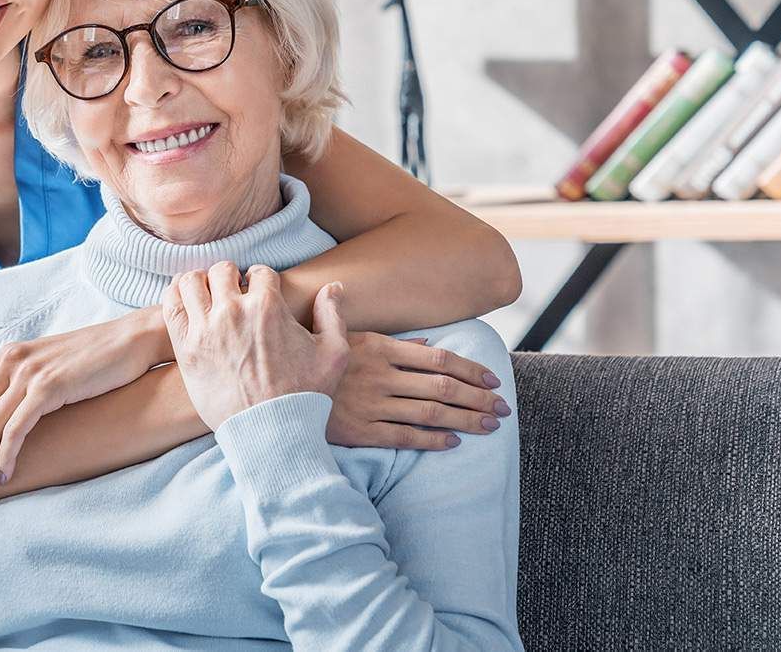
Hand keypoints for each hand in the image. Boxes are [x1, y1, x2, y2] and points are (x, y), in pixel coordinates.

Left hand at [0, 309, 167, 502]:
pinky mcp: (49, 386)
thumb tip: (1, 419)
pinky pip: (16, 428)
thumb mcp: (48, 369)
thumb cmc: (95, 360)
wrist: (133, 340)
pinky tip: (4, 476)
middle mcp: (10, 361)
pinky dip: (5, 457)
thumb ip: (22, 387)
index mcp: (5, 357)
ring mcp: (29, 372)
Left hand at [162, 262, 347, 431]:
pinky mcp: (186, 349)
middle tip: (232, 293)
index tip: (258, 292)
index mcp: (268, 306)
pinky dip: (175, 296)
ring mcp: (206, 328)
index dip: (260, 280)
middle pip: (222, 271)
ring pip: (191, 282)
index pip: (259, 272)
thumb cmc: (305, 395)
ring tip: (206, 295)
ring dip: (199, 282)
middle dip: (230, 277)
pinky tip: (185, 302)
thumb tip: (333, 287)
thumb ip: (332, 314)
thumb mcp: (334, 352)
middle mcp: (234, 311)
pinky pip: (171, 306)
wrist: (271, 432)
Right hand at [328, 333, 509, 449]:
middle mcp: (381, 375)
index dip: (471, 369)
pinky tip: (455, 442)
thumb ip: (393, 341)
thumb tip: (429, 343)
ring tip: (490, 426)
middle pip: (444, 386)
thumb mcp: (349, 339)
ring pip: (431, 412)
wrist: (278, 394)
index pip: (439, 359)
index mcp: (380, 348)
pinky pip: (406, 437)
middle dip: (478, 398)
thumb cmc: (316, 363)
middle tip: (503, 408)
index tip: (493, 380)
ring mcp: (373, 404)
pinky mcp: (362, 431)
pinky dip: (433, 440)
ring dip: (466, 419)